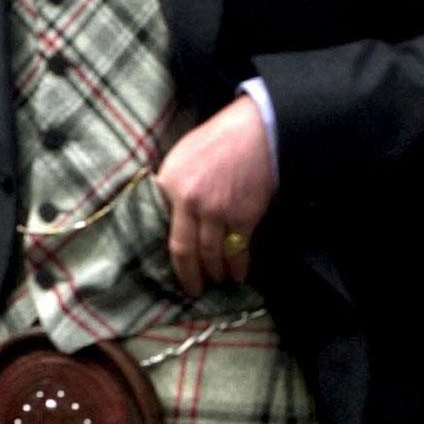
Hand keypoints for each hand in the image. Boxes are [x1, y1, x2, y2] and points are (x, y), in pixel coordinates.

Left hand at [154, 96, 274, 297]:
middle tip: (194, 291)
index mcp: (169, 185)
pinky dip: (239, 266)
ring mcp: (218, 211)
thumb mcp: (180, 158)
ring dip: (216, 273)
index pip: (166, 233)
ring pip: (213, 255)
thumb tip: (167, 216)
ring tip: (217, 282)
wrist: (256, 132)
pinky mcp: (245, 216)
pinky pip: (239, 250)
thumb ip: (171, 188)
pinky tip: (238, 274)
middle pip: (187, 252)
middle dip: (191, 277)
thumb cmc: (217, 140)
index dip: (173, 259)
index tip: (176, 273)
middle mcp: (190, 202)